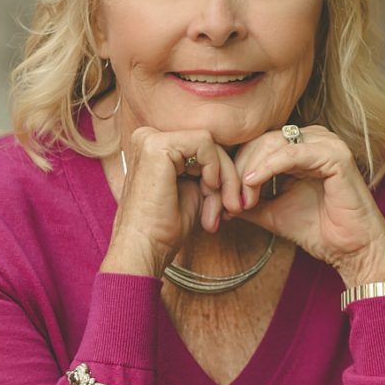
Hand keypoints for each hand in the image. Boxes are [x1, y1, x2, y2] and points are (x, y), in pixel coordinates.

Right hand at [100, 127, 245, 277]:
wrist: (145, 247)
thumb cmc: (166, 228)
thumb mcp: (196, 192)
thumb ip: (211, 172)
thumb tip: (239, 165)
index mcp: (155, 148)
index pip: (202, 149)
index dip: (222, 176)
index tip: (228, 207)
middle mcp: (150, 137)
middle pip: (209, 146)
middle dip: (228, 180)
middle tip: (232, 210)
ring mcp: (151, 138)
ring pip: (211, 145)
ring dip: (225, 180)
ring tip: (220, 211)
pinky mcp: (157, 145)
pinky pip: (205, 142)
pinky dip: (215, 168)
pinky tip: (208, 189)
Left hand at [227, 124, 384, 287]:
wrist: (353, 251)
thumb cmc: (321, 231)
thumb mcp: (274, 213)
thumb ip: (250, 202)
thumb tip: (219, 202)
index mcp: (303, 147)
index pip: (259, 144)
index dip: (237, 166)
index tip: (221, 195)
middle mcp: (315, 139)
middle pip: (262, 140)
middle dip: (239, 168)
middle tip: (227, 198)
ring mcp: (327, 144)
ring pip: (273, 144)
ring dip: (251, 169)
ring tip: (240, 197)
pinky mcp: (335, 156)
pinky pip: (291, 154)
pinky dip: (268, 167)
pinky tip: (251, 183)